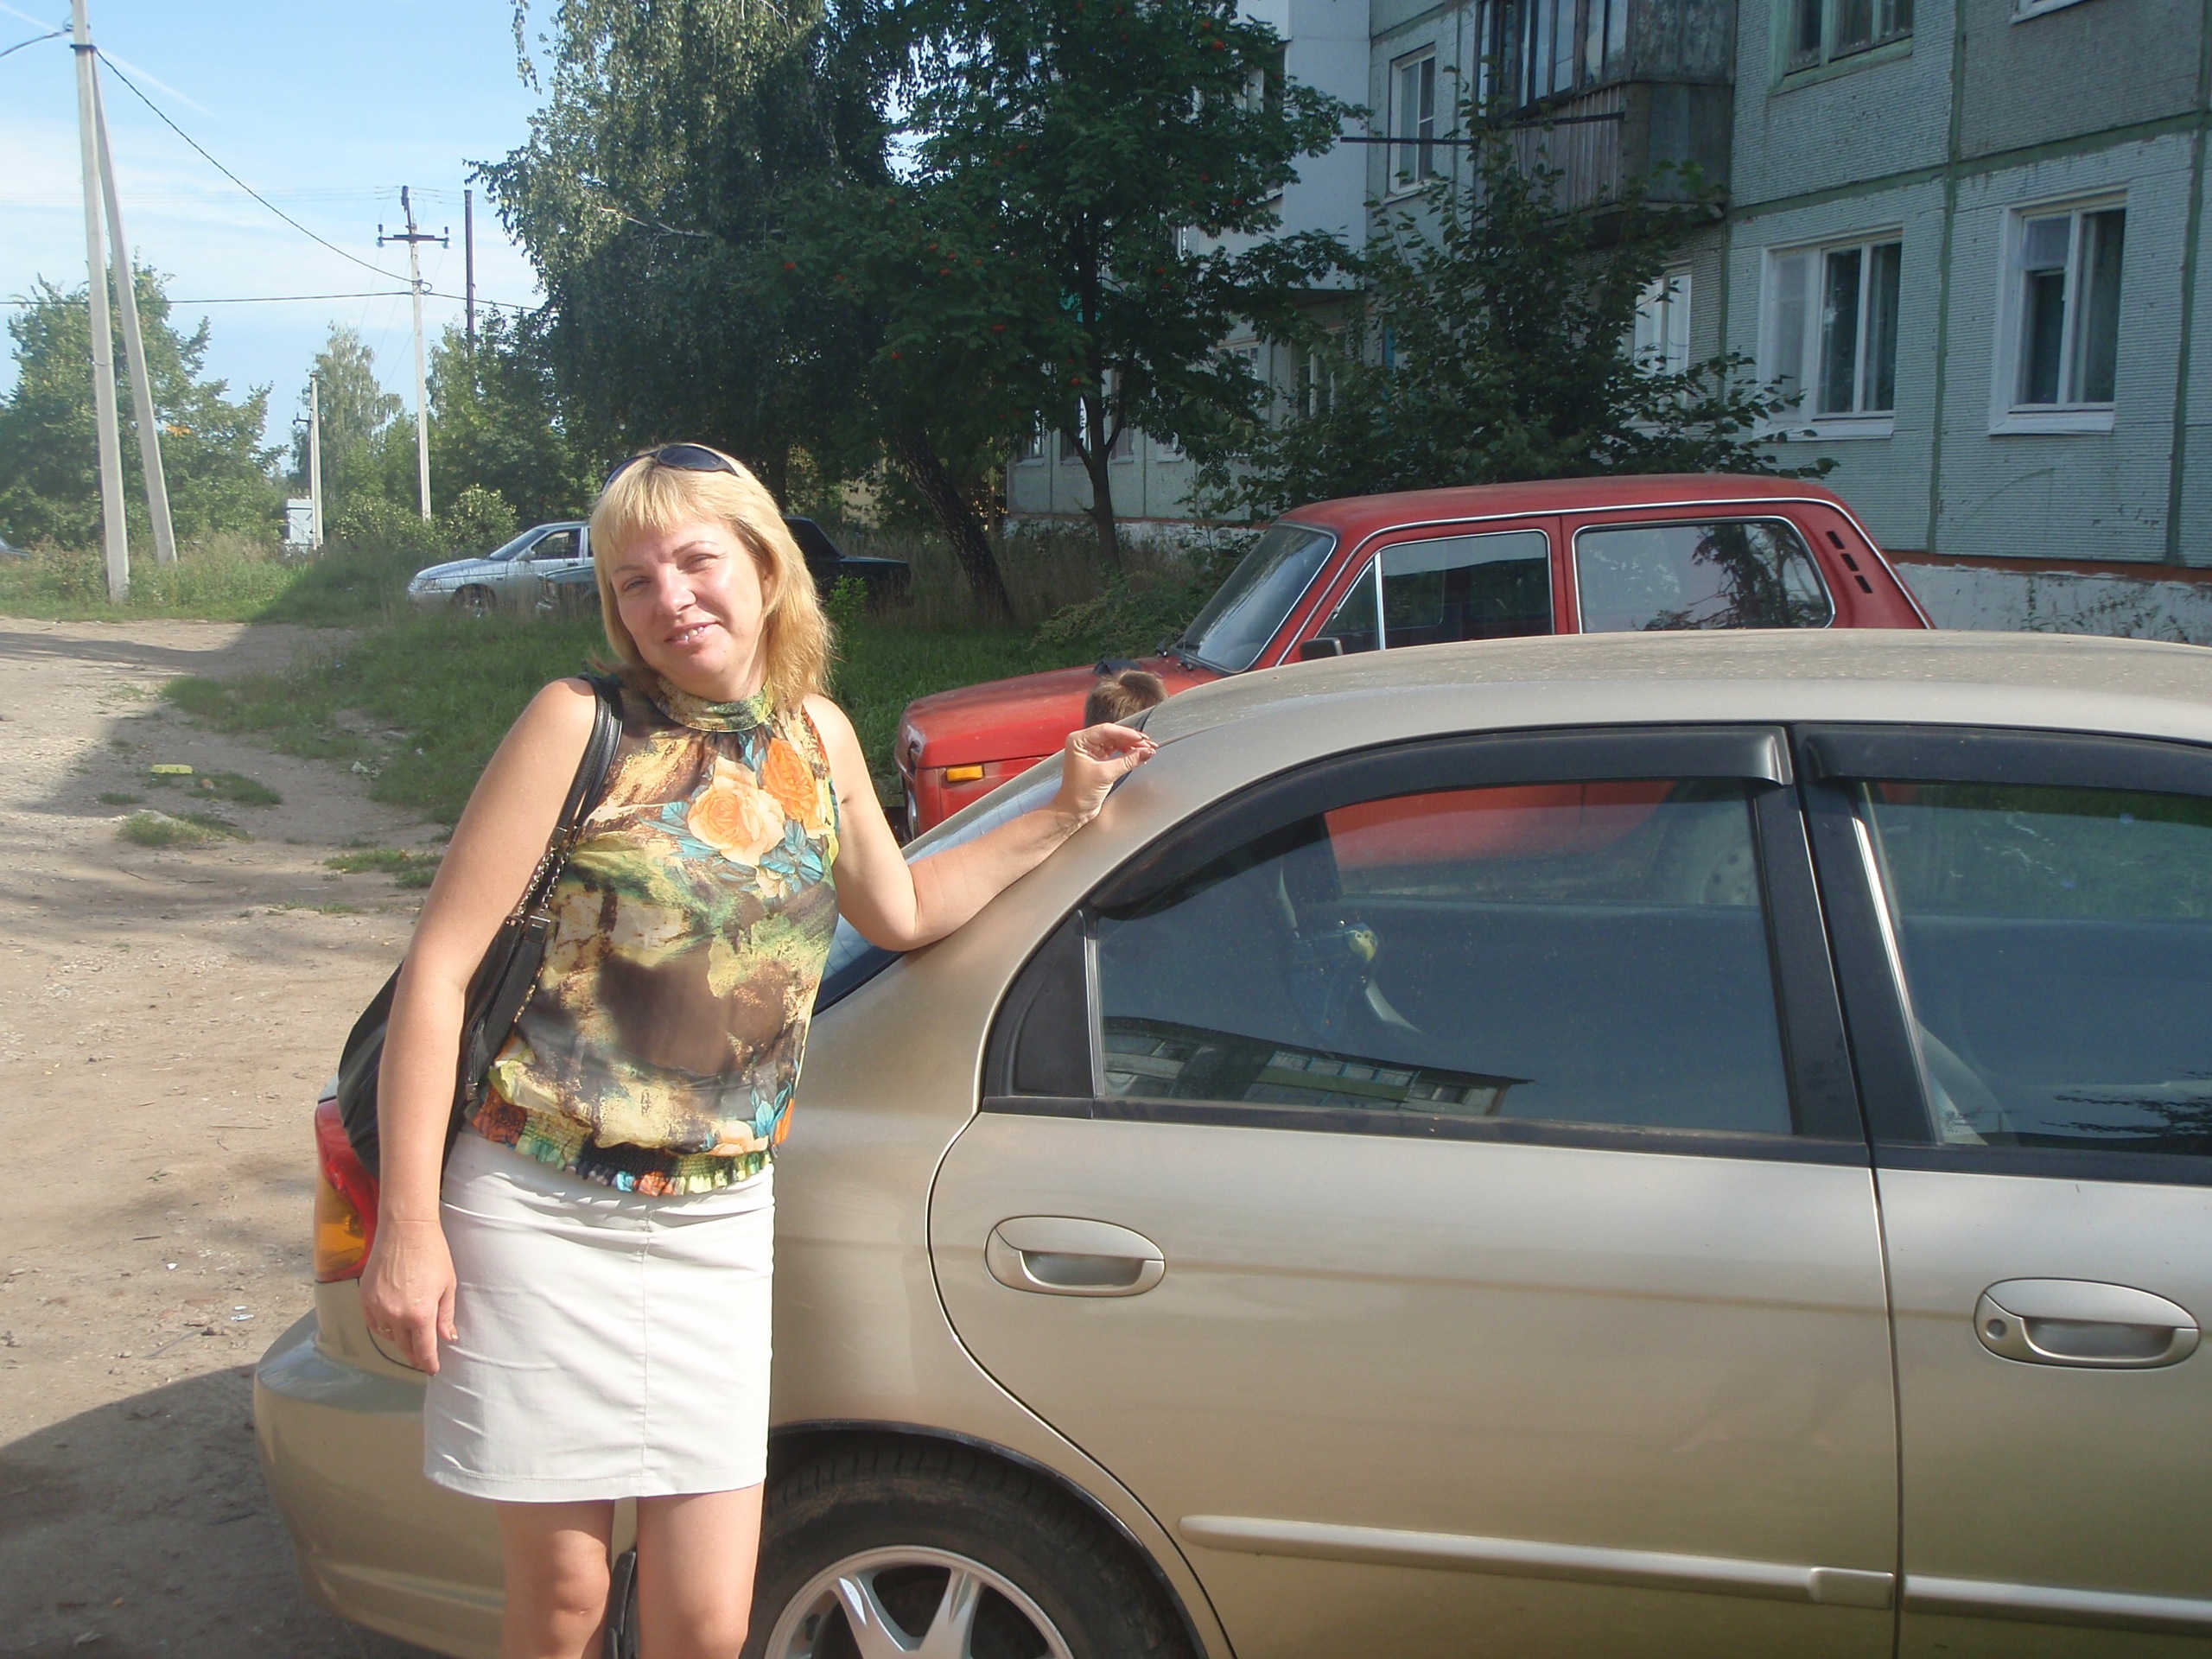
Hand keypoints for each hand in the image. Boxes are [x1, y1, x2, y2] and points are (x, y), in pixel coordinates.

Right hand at [358, 1215, 457, 1374]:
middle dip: (415, 1355)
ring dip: (400, 1341)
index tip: (432, 1369)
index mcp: (420, 1315)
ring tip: (410, 1339)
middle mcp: (396, 1316)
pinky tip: (393, 1324)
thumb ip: (446, 1316)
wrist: (406, 1230)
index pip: (424, 1350)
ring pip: (389, 1336)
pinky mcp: (365, 1298)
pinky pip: (374, 1323)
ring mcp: (377, 1308)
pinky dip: (384, 1327)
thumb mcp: (448, 1286)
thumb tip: (448, 1338)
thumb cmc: (432, 1253)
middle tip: (422, 1358)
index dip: (429, 1363)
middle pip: (405, 1347)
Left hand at [1055, 721, 1157, 825]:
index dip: (1127, 733)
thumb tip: (1145, 752)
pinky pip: (1116, 751)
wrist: (1074, 810)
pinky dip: (1127, 753)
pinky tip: (1137, 755)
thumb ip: (1128, 761)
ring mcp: (1091, 750)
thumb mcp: (1106, 774)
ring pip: (1116, 742)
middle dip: (1132, 740)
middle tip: (1148, 745)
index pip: (1107, 730)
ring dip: (1131, 746)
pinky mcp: (1098, 759)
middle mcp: (1084, 742)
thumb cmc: (1078, 794)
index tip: (1141, 739)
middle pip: (1113, 735)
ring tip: (1146, 750)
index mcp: (1079, 741)